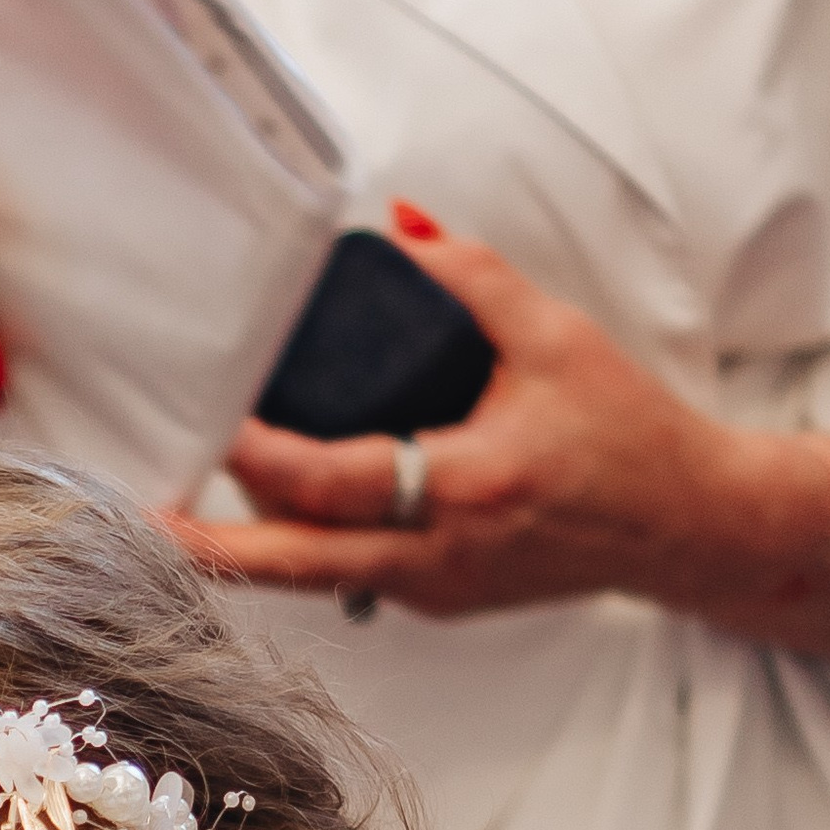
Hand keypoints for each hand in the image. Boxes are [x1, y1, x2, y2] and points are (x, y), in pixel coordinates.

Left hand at [183, 207, 829, 622]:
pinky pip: (350, 571)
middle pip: (297, 564)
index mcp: (468, 487)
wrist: (688, 527)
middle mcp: (441, 555)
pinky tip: (272, 506)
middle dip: (212, 548)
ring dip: (255, 539)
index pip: (335, 480)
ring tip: (188, 500)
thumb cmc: (628, 433)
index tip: (214, 421)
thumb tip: (394, 228)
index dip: (262, 455)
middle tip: (141, 522)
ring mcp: (436, 590)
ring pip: (317, 572)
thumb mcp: (556, 336)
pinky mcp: (438, 601)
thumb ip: (470, 276)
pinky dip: (307, 541)